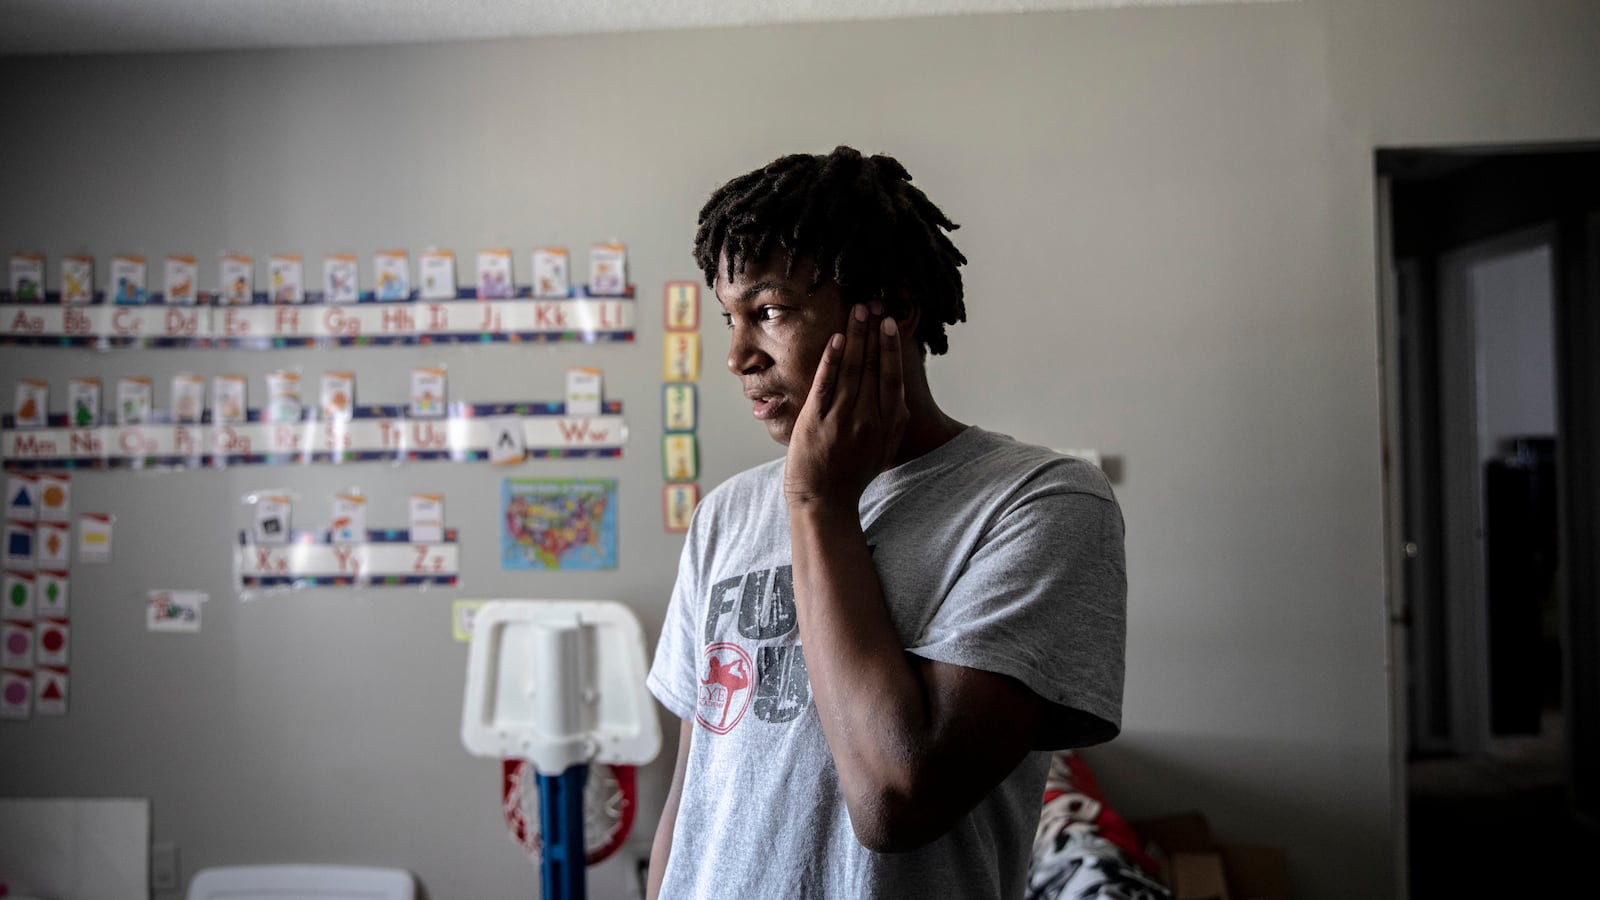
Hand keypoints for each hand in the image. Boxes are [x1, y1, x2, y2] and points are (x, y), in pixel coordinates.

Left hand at [784, 302, 909, 507]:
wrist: (825, 500)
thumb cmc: (853, 474)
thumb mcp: (884, 449)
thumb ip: (892, 421)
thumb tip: (898, 394)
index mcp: (889, 425)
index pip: (892, 377)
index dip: (891, 347)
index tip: (890, 323)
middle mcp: (869, 420)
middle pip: (874, 367)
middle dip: (873, 332)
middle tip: (873, 305)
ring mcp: (842, 419)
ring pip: (852, 370)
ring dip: (855, 337)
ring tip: (857, 312)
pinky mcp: (817, 421)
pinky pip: (826, 384)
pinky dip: (832, 359)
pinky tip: (836, 338)